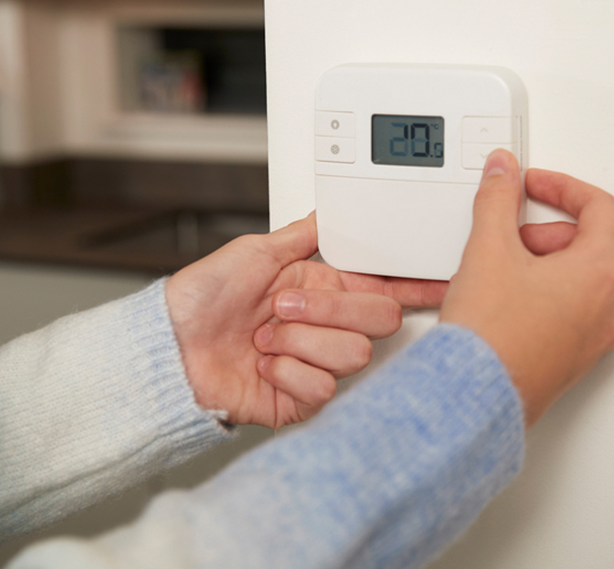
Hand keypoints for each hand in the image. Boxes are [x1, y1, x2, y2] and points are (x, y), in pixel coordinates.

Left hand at [166, 213, 447, 428]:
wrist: (171, 347)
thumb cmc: (203, 297)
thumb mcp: (255, 250)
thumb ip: (303, 235)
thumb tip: (330, 212)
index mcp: (322, 290)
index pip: (383, 289)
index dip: (415, 286)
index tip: (442, 283)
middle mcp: (324, 328)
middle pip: (379, 322)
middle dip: (332, 310)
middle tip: (283, 305)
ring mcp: (315, 364)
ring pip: (353, 355)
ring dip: (300, 341)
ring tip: (265, 338)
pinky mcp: (301, 400)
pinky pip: (323, 387)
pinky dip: (288, 371)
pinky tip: (265, 365)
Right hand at [441, 150, 613, 426]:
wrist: (476, 394)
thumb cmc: (491, 336)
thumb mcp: (487, 249)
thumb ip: (497, 199)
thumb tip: (503, 171)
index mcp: (600, 271)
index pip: (600, 208)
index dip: (562, 188)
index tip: (532, 187)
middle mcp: (611, 305)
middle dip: (574, 229)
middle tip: (528, 232)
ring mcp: (600, 336)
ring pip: (607, 281)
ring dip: (572, 262)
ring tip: (518, 266)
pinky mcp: (580, 357)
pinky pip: (591, 312)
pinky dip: (567, 293)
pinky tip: (521, 296)